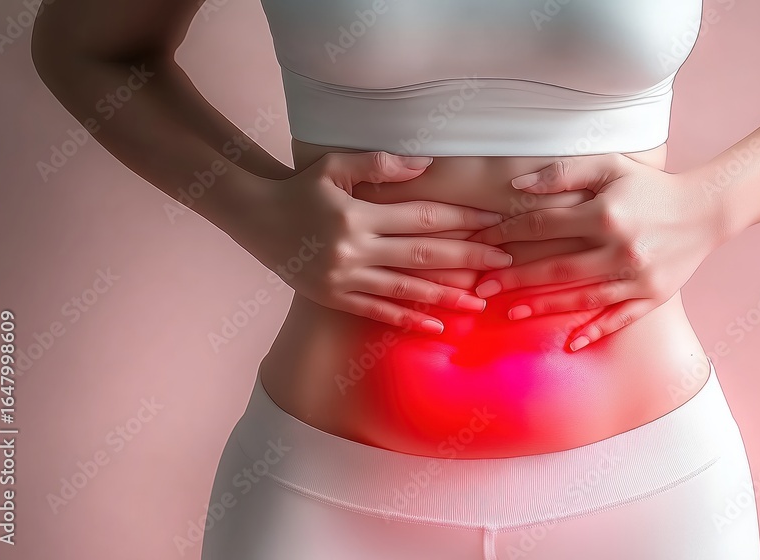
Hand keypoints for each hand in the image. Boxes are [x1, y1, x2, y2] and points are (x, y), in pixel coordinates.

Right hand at [230, 151, 514, 333]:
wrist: (254, 217)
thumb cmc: (299, 188)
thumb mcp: (334, 167)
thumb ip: (379, 165)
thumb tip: (426, 165)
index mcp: (358, 214)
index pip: (422, 217)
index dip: (461, 219)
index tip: (494, 221)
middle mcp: (354, 249)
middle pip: (422, 255)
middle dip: (467, 257)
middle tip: (504, 260)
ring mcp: (344, 278)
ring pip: (405, 288)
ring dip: (445, 295)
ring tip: (480, 300)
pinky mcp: (335, 298)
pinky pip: (378, 311)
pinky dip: (408, 320)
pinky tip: (436, 326)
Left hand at [467, 153, 728, 350]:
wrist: (706, 210)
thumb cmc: (650, 186)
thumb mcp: (610, 166)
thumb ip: (563, 172)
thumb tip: (517, 186)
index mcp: (604, 213)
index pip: (542, 225)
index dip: (506, 233)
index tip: (481, 243)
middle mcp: (620, 247)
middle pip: (555, 267)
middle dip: (513, 278)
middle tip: (479, 289)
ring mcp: (637, 276)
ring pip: (580, 297)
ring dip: (542, 307)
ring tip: (508, 313)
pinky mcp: (653, 296)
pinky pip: (619, 318)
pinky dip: (595, 332)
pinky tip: (570, 344)